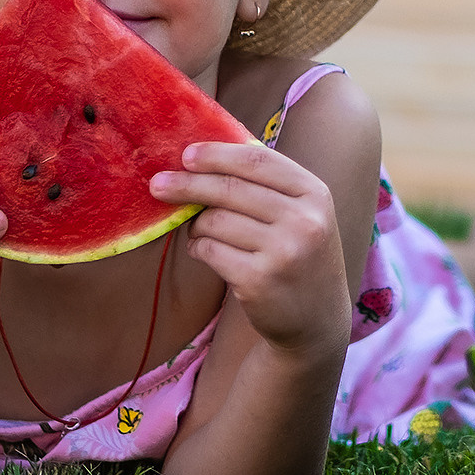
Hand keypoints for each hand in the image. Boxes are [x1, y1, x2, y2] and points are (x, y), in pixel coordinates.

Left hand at [152, 143, 349, 358]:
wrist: (317, 319)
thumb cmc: (299, 254)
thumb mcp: (301, 213)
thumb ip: (266, 184)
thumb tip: (205, 156)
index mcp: (315, 193)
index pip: (258, 161)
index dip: (218, 155)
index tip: (186, 155)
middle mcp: (303, 220)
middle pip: (230, 188)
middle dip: (188, 184)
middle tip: (157, 184)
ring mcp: (283, 251)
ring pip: (216, 221)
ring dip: (196, 224)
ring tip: (199, 230)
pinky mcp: (259, 280)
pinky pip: (211, 250)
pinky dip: (198, 247)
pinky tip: (202, 250)